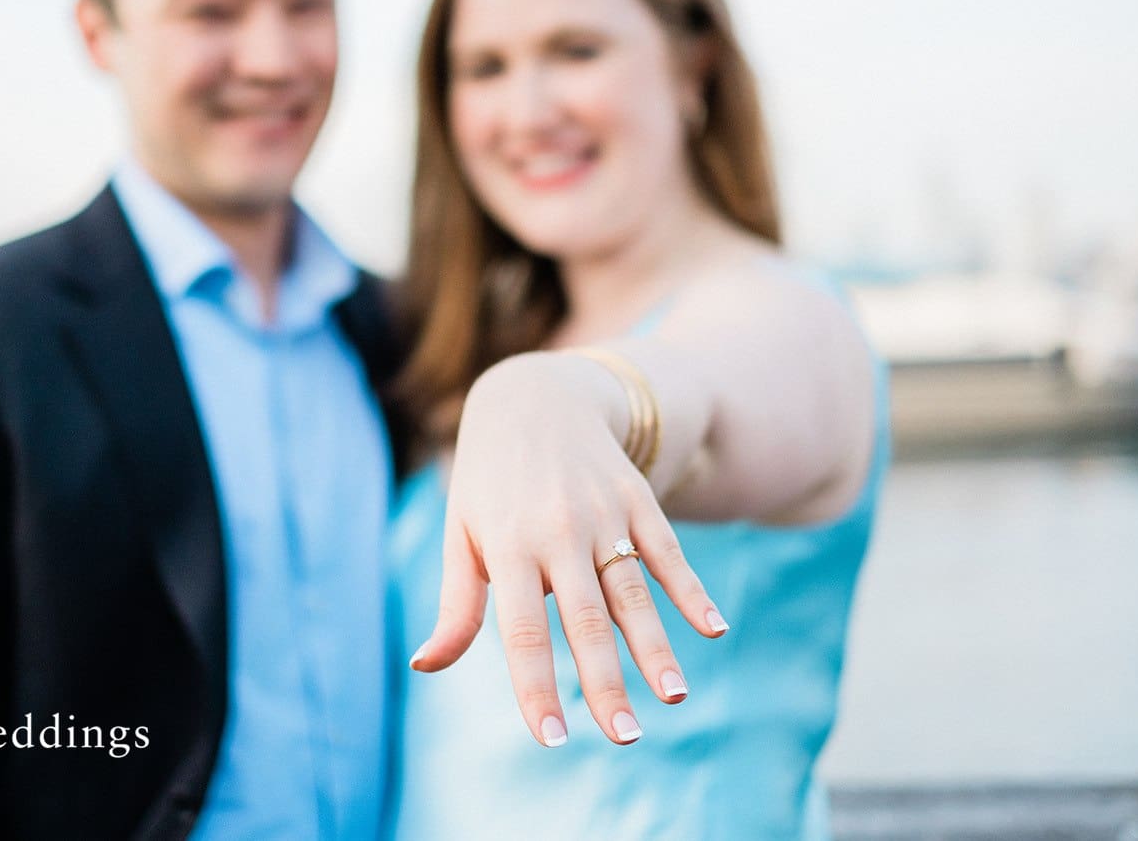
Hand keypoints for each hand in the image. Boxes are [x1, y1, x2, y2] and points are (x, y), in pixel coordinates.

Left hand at [407, 351, 728, 746]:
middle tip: (624, 737)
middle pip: (585, 618)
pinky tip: (713, 629)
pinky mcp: (636, 499)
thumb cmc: (488, 484)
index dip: (535, 686)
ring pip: (632, 590)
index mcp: (507, 547)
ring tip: (674, 698)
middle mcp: (557, 532)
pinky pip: (667, 551)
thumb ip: (456, 605)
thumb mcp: (461, 535)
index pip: (522, 630)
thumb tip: (425, 666)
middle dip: (605, 681)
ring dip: (655, 646)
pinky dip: (691, 590)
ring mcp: (602, 514)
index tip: (551, 738)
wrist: (533, 398)